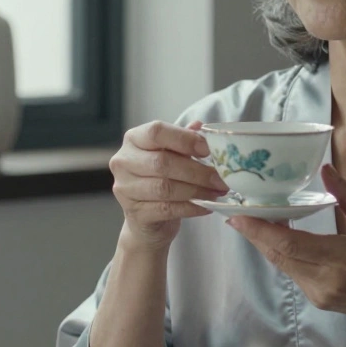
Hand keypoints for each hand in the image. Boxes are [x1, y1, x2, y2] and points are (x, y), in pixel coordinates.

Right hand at [110, 120, 229, 252]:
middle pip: (162, 162)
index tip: (209, 149)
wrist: (147, 219)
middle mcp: (124, 161)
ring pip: (165, 188)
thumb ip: (184, 140)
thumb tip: (202, 127)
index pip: (156, 132)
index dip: (185, 139)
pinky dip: (191, 207)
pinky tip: (207, 206)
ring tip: (218, 192)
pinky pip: (167, 209)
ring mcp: (125, 189)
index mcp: (133, 139)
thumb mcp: (172, 154)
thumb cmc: (161, 179)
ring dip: (197, 190)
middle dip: (197, 171)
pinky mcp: (135, 213)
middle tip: (221, 178)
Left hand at [227, 164, 345, 330]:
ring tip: (255, 217)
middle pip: (278, 255)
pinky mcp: (318, 299)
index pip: (289, 245)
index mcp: (341, 259)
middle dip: (255, 233)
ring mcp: (319, 294)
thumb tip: (326, 169)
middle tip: (238, 209)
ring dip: (267, 243)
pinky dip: (283, 253)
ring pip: (283, 265)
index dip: (260, 230)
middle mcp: (325, 280)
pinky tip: (281, 236)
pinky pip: (293, 272)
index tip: (237, 216)